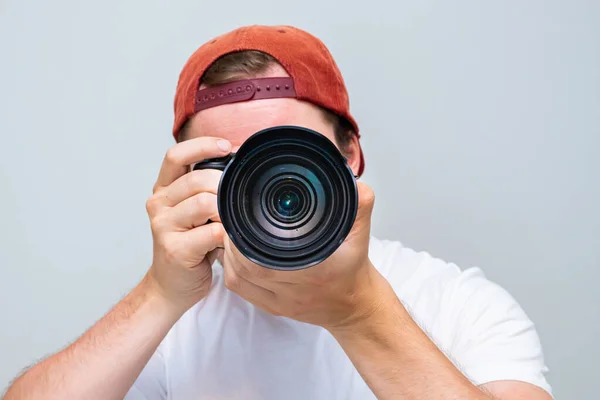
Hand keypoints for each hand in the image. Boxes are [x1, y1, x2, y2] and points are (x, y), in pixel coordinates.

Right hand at [145, 137, 231, 310]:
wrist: (171, 286)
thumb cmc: (191, 246)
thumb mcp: (196, 212)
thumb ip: (208, 189)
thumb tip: (241, 166)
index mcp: (163, 189)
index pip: (175, 155)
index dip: (202, 146)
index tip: (227, 147)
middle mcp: (158, 203)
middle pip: (197, 180)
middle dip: (225, 186)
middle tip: (237, 201)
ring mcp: (163, 226)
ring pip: (205, 203)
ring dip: (226, 211)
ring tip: (232, 222)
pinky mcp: (174, 248)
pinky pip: (211, 232)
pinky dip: (227, 234)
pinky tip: (228, 240)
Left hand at [221, 182, 383, 329]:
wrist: (354, 305)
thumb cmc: (354, 270)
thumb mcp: (360, 234)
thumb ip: (359, 205)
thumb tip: (355, 183)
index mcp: (313, 271)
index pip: (265, 258)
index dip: (245, 237)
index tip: (242, 216)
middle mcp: (294, 289)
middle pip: (245, 267)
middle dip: (233, 241)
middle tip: (232, 219)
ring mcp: (281, 301)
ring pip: (239, 280)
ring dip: (229, 255)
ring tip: (231, 233)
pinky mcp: (273, 308)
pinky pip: (241, 290)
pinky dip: (231, 270)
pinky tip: (233, 255)